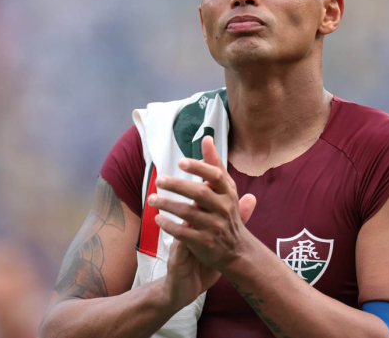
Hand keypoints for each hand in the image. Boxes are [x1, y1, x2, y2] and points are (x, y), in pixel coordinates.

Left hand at [149, 136, 256, 278]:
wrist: (237, 251)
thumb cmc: (227, 213)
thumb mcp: (226, 188)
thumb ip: (214, 164)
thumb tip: (206, 138)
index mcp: (228, 193)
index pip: (216, 176)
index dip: (199, 168)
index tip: (180, 162)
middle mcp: (223, 209)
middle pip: (200, 194)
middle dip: (178, 186)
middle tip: (158, 180)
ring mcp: (214, 227)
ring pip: (188, 213)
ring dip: (168, 204)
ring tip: (151, 199)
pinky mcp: (204, 243)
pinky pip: (183, 233)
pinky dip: (170, 225)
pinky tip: (158, 219)